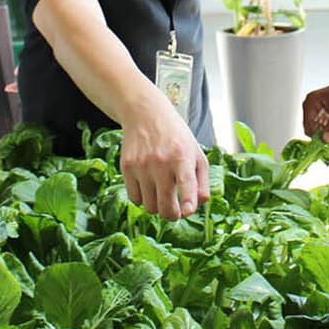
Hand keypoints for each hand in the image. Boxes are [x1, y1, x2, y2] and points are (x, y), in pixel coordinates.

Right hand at [119, 97, 209, 220]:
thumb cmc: (175, 136)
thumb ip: (202, 181)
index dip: (188, 202)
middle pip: (165, 206)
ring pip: (149, 206)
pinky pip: (135, 198)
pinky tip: (148, 185)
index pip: (186, 184)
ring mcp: (142, 166)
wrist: (146, 114)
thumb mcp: (196, 153)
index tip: (188, 212)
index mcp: (182, 157)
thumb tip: (199, 205)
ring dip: (156, 206)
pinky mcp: (127, 167)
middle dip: (172, 214)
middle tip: (175, 211)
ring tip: (161, 193)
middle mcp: (161, 162)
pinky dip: (142, 198)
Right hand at [301, 75, 328, 141]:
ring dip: (326, 135)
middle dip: (322, 137)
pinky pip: (323, 126)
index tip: (325, 145)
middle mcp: (311, 106)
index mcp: (311, 102)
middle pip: (312, 128)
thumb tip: (326, 139)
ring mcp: (317, 110)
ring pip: (317, 129)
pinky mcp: (323, 113)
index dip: (316, 137)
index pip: (308, 126)